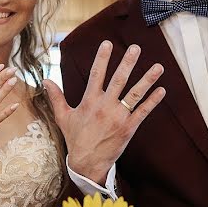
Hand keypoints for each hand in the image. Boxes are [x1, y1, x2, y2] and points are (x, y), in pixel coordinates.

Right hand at [44, 41, 165, 183]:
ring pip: (134, 94)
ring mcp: (118, 117)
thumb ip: (56, 97)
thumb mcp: (63, 117)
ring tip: (158, 67)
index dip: (102, 58)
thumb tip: (45, 80)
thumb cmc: (75, 138)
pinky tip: (162, 90)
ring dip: (147, 80)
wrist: (87, 163)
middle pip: (118, 80)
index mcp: (89, 101)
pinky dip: (152, 101)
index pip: (96, 75)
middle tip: (136, 48)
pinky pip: (143, 112)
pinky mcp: (128, 128)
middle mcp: (105, 107)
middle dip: (128, 63)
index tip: (107, 43)